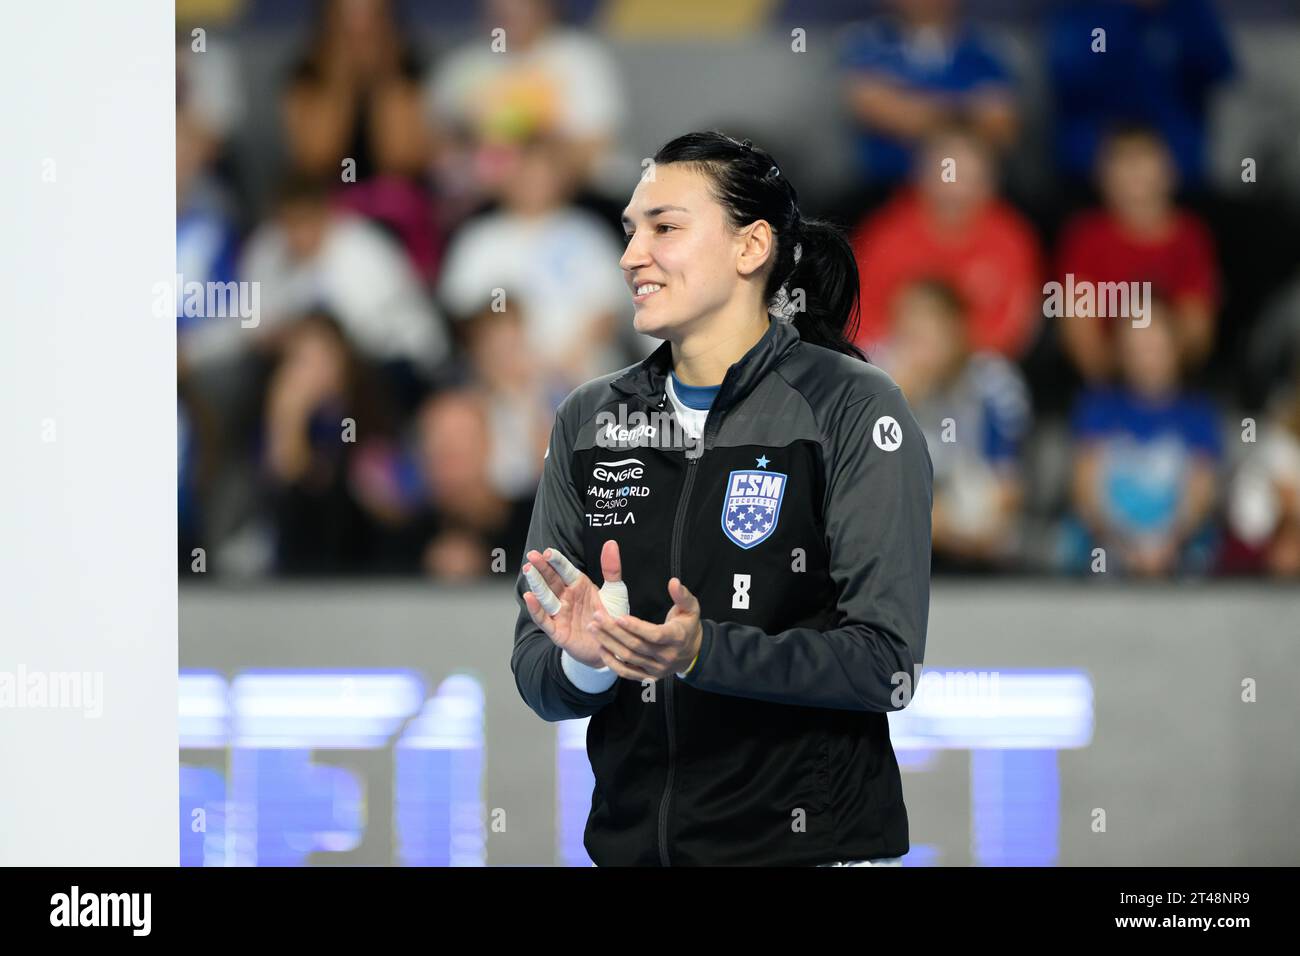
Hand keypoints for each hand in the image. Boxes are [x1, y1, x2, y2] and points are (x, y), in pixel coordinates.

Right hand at [521, 540, 624, 668]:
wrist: (611, 646)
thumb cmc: (611, 617)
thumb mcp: (614, 592)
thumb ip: (611, 569)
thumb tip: (611, 543)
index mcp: (578, 585)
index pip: (564, 569)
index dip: (556, 560)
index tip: (547, 552)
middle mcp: (566, 597)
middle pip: (551, 580)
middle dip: (541, 568)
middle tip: (532, 556)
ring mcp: (560, 613)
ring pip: (545, 596)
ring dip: (536, 584)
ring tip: (528, 570)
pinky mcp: (557, 631)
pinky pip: (544, 619)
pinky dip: (536, 609)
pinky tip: (529, 597)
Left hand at [589, 577, 702, 682]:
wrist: (693, 653)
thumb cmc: (688, 626)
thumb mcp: (690, 608)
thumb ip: (682, 595)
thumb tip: (673, 581)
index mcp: (677, 638)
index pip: (655, 635)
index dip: (636, 627)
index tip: (619, 617)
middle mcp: (667, 656)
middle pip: (636, 646)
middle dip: (614, 631)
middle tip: (597, 617)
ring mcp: (657, 669)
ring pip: (628, 658)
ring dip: (609, 644)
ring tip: (593, 628)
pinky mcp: (649, 676)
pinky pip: (627, 673)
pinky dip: (612, 662)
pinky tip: (601, 648)